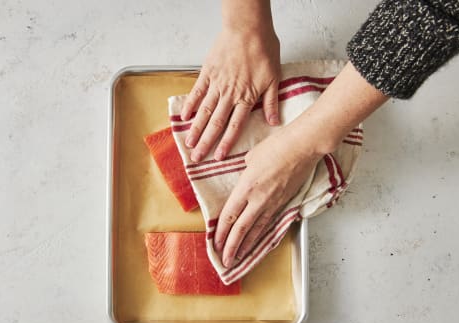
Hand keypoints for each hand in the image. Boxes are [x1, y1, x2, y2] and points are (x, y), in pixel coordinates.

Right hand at [181, 26, 280, 161]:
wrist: (248, 28)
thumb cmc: (263, 49)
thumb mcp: (274, 77)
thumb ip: (271, 102)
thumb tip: (273, 122)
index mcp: (246, 97)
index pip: (234, 126)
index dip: (226, 143)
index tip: (218, 157)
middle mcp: (229, 94)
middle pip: (215, 123)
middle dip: (206, 143)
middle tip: (197, 157)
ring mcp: (216, 84)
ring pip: (204, 111)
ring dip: (196, 129)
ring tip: (188, 143)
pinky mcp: (207, 72)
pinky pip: (196, 92)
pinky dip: (189, 104)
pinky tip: (184, 117)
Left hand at [213, 130, 320, 267]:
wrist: (304, 146)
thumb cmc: (278, 146)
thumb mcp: (251, 158)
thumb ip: (244, 173)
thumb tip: (244, 180)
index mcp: (246, 187)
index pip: (229, 216)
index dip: (221, 233)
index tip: (215, 244)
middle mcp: (259, 199)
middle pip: (241, 229)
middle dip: (231, 247)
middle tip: (224, 261)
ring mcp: (273, 202)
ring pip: (257, 229)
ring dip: (247, 246)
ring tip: (239, 258)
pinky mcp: (285, 201)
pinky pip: (270, 222)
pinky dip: (262, 235)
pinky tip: (258, 241)